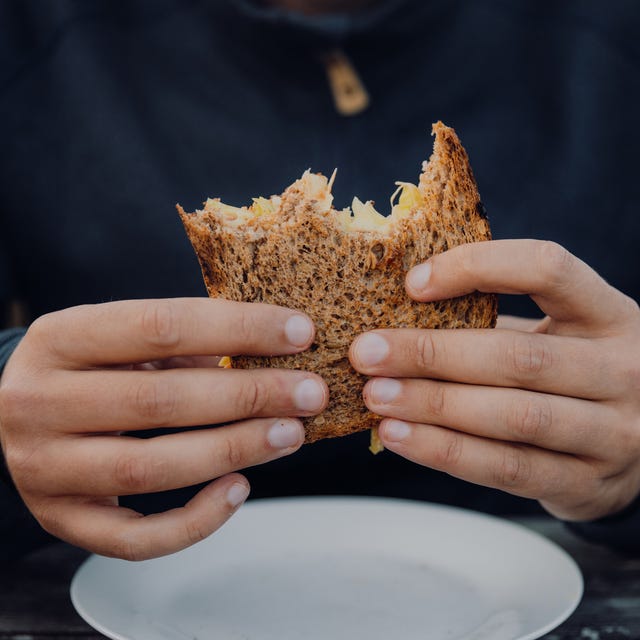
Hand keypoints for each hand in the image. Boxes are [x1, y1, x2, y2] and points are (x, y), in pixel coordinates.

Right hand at [0, 298, 327, 558]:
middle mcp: (39, 402)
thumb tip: (276, 354)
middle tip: (310, 393)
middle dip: (249, 396)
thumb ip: (186, 343)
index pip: (160, 325)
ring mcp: (44, 467)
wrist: (20, 412)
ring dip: (233, 451)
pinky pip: (133, 538)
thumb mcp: (124, 338)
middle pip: (160, 401)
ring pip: (150, 467)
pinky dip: (194, 521)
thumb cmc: (93, 367)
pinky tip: (239, 490)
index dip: (239, 327)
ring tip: (290, 434)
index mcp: (59, 338)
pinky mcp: (61, 519)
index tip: (299, 333)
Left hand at [350, 240, 639, 521]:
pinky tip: (399, 436)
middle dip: (431, 354)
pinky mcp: (589, 485)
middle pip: (518, 356)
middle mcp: (624, 370)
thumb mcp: (557, 334)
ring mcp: (614, 433)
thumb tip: (393, 316)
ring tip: (376, 396)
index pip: (547, 269)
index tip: (412, 283)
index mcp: (609, 314)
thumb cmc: (572, 374)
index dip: (477, 267)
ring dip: (432, 406)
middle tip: (367, 353)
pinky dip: (445, 451)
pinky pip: (507, 468)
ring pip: (513, 416)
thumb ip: (493, 322)